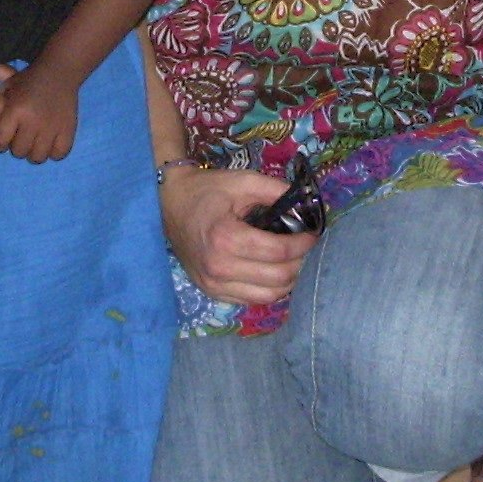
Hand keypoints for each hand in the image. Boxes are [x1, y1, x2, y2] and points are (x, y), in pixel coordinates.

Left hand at [0, 63, 78, 161]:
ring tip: (35, 142)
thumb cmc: (27, 82)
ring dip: (33, 152)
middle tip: (21, 137)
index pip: (0, 142)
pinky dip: (53, 152)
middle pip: (19, 152)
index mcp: (15, 110)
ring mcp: (52, 127)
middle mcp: (33, 121)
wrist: (58, 72)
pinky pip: (58, 155)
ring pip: (38, 157)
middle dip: (17, 147)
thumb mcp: (4, 91)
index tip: (4, 137)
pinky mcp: (68, 130)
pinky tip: (50, 142)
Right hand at [161, 164, 314, 307]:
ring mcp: (213, 285)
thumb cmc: (207, 191)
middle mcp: (219, 268)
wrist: (169, 204)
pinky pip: (251, 300)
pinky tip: (272, 271)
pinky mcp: (211, 292)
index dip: (304, 243)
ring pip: (268, 296)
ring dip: (287, 280)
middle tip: (304, 246)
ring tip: (291, 260)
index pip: (279, 252)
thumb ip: (277, 191)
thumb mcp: (243, 181)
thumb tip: (309, 205)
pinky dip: (268, 289)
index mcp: (226, 238)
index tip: (313, 232)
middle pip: (278, 278)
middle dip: (300, 262)